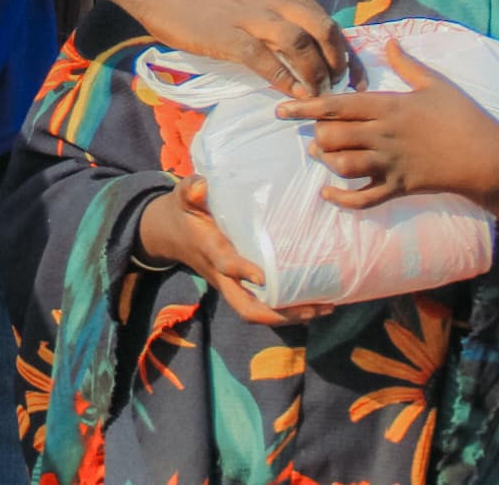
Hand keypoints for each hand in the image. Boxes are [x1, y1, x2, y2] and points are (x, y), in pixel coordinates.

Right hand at [127, 0, 346, 97]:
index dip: (344, 49)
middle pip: (324, 31)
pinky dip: (286, 80)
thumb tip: (301, 40)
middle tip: (340, 87)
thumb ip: (277, 7)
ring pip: (302, 46)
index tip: (351, 72)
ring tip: (317, 95)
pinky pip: (269, 61)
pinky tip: (292, 94)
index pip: (326, 18)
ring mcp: (253, 16)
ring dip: (315, 75)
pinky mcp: (231, 37)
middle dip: (338, 64)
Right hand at [137, 175, 331, 327]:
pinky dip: (290, 308)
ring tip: (327, 308)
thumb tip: (203, 184)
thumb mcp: (183, 197)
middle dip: (279, 314)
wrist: (171, 234)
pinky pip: (266, 304)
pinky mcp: (242, 286)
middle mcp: (223, 276)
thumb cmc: (184, 213)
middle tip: (314, 309)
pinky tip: (318, 302)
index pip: (225, 266)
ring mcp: (233, 285)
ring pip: (260, 312)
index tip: (263, 276)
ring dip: (292, 315)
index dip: (242, 271)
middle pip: (247, 308)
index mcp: (210, 251)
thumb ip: (192, 190)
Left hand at [278, 43, 498, 220]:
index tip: (283, 108)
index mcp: (389, 107)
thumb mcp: (436, 83)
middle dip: (318, 134)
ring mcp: (391, 164)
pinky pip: (365, 199)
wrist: (489, 158)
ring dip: (328, 161)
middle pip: (334, 136)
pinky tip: (328, 193)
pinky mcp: (400, 187)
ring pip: (344, 166)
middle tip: (316, 130)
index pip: (337, 105)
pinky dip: (342, 199)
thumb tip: (391, 42)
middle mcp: (384, 136)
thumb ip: (408, 64)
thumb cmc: (463, 117)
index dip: (306, 106)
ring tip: (322, 154)